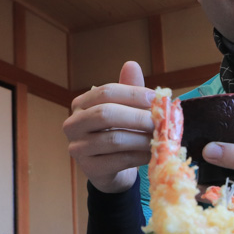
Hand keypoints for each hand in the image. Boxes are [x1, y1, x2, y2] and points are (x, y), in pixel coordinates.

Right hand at [63, 61, 155, 193]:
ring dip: (142, 139)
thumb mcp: (124, 109)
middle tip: (159, 121)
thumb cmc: (118, 132)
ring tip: (159, 138)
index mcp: (81, 104)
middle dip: (137, 117)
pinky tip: (152, 154)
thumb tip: (131, 64)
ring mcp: (78, 148)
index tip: (156, 98)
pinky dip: (140, 156)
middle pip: (106, 114)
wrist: (111, 169)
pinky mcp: (90, 169)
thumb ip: (129, 89)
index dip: (133, 94)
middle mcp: (73, 124)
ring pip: (114, 139)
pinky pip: (119, 160)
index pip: (106, 92)